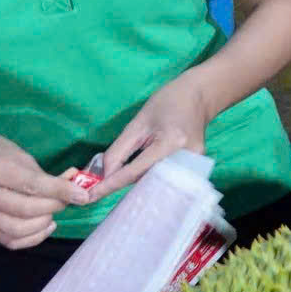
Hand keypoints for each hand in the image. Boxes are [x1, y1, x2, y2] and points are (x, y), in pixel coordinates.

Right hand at [0, 133, 84, 249]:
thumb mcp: (19, 154)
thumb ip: (44, 174)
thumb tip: (75, 188)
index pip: (30, 184)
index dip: (59, 191)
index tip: (82, 195)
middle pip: (24, 210)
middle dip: (53, 207)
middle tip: (68, 201)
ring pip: (17, 229)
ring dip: (44, 224)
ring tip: (55, 212)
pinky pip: (10, 241)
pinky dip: (33, 238)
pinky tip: (46, 225)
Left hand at [84, 75, 214, 202]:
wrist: (199, 96)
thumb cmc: (168, 101)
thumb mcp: (139, 121)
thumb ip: (120, 150)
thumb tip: (104, 174)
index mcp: (171, 143)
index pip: (135, 171)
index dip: (111, 185)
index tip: (91, 196)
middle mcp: (185, 159)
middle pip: (146, 182)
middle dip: (121, 186)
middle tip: (96, 191)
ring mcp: (193, 166)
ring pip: (155, 184)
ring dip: (133, 184)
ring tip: (110, 185)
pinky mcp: (195, 169)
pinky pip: (165, 179)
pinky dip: (147, 180)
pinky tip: (134, 178)